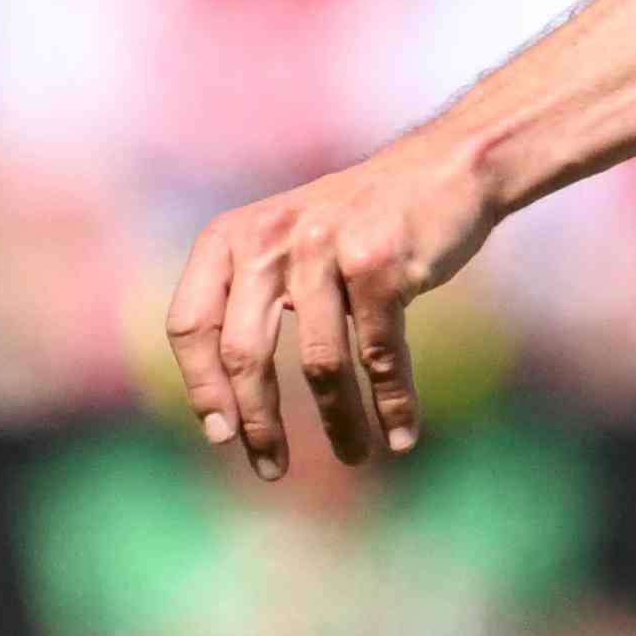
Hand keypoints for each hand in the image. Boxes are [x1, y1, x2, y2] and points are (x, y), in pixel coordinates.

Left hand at [163, 133, 499, 474]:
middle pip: (245, 354)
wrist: (445, 168)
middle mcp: (267, 239)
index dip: (202, 388)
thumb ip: (249, 296)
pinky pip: (380, 356)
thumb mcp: (285, 241)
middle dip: (259, 423)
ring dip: (339, 423)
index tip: (221, 436)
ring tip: (355, 457)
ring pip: (318, 363)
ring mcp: (323, 250)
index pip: (190, 325)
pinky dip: (392, 403)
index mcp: (230, 237)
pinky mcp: (380, 265)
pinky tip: (400, 435)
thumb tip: (225, 397)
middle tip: (272, 466)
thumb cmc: (360, 221)